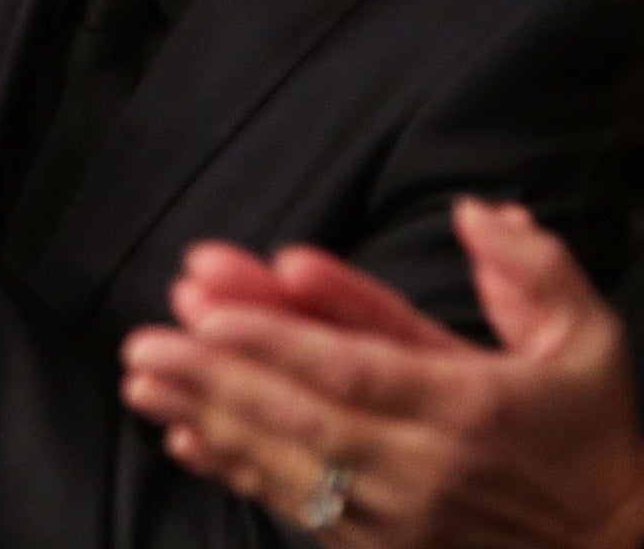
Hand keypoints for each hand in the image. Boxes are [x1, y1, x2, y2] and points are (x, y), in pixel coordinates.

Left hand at [120, 201, 643, 548]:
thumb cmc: (585, 430)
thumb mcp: (586, 341)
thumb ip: (534, 271)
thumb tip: (477, 210)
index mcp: (471, 404)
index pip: (357, 367)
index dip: (278, 339)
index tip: (206, 311)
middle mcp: (426, 464)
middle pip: (304, 415)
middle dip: (216, 378)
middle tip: (142, 344)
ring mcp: (398, 514)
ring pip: (288, 463)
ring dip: (207, 419)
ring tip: (140, 381)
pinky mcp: (379, 547)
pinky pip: (297, 507)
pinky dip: (236, 473)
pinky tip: (182, 440)